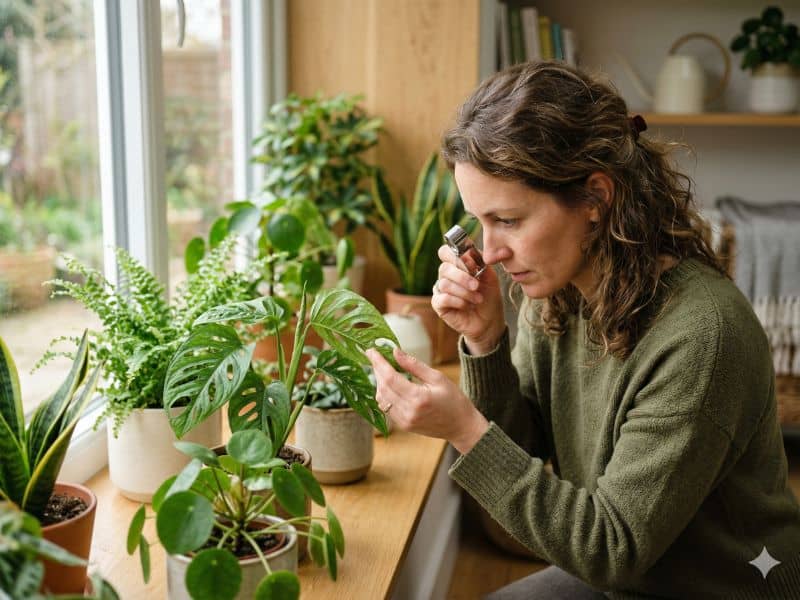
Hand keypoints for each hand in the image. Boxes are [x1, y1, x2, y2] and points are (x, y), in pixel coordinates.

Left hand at [366, 346, 488, 453]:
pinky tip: (389, 384)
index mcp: (418, 398)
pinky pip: (386, 408)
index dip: (379, 363)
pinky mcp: (403, 426)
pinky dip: (384, 394)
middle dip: (377, 370)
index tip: (372, 351)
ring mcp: (404, 421)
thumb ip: (414, 365)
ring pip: (381, 399)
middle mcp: (408, 411)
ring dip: (379, 382)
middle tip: (376, 357)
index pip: (390, 378)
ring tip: (384, 369)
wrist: (461, 426)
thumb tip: (395, 352)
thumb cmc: (454, 400)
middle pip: (382, 388)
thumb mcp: (437, 377)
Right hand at [433, 244, 505, 353]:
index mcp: (456, 265)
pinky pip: (443, 298)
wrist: (490, 320)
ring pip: (445, 284)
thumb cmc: (489, 297)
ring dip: (464, 292)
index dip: (455, 255)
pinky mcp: (438, 305)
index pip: (445, 252)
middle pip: (444, 268)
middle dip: (462, 276)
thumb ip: (480, 263)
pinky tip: (467, 305)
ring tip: (477, 299)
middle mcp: (446, 276)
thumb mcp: (490, 277)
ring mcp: (440, 290)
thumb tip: (468, 254)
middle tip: (476, 286)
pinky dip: (458, 301)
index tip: (471, 264)